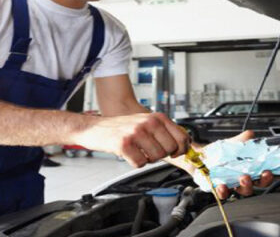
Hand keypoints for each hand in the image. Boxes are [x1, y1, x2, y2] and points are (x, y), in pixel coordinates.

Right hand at [74, 112, 189, 167]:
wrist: (95, 128)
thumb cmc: (121, 127)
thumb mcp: (146, 122)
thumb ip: (164, 131)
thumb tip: (184, 145)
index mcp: (157, 117)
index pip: (182, 136)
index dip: (182, 149)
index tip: (177, 153)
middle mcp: (149, 122)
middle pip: (170, 150)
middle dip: (162, 155)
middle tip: (150, 150)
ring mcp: (136, 132)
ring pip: (156, 158)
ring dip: (147, 158)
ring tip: (138, 150)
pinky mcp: (125, 144)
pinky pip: (140, 163)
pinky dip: (135, 162)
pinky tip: (129, 154)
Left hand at [203, 130, 273, 198]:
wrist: (202, 156)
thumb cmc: (221, 152)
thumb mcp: (234, 142)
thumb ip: (244, 139)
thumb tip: (251, 135)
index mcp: (252, 168)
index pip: (267, 172)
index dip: (278, 174)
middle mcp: (245, 178)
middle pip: (259, 184)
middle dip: (264, 180)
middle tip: (265, 173)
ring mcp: (234, 185)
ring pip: (244, 190)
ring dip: (246, 185)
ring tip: (244, 178)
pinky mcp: (220, 188)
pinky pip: (224, 193)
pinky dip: (224, 191)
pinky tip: (223, 186)